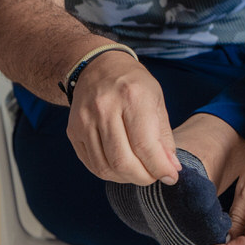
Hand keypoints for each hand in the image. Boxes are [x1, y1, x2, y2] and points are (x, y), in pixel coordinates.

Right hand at [66, 52, 181, 185]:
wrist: (96, 66)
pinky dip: (109, 172)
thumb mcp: (156, 100)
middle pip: (122, 161)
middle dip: (143, 177)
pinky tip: (120, 167)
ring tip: (138, 172)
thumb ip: (164, 137)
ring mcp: (85, 119)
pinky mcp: (73, 130)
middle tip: (154, 176)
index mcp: (131, 96)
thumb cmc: (132, 84)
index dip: (160, 168)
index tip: (171, 177)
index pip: (145, 146)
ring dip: (126, 178)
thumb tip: (171, 170)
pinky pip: (91, 164)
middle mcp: (104, 107)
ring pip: (105, 167)